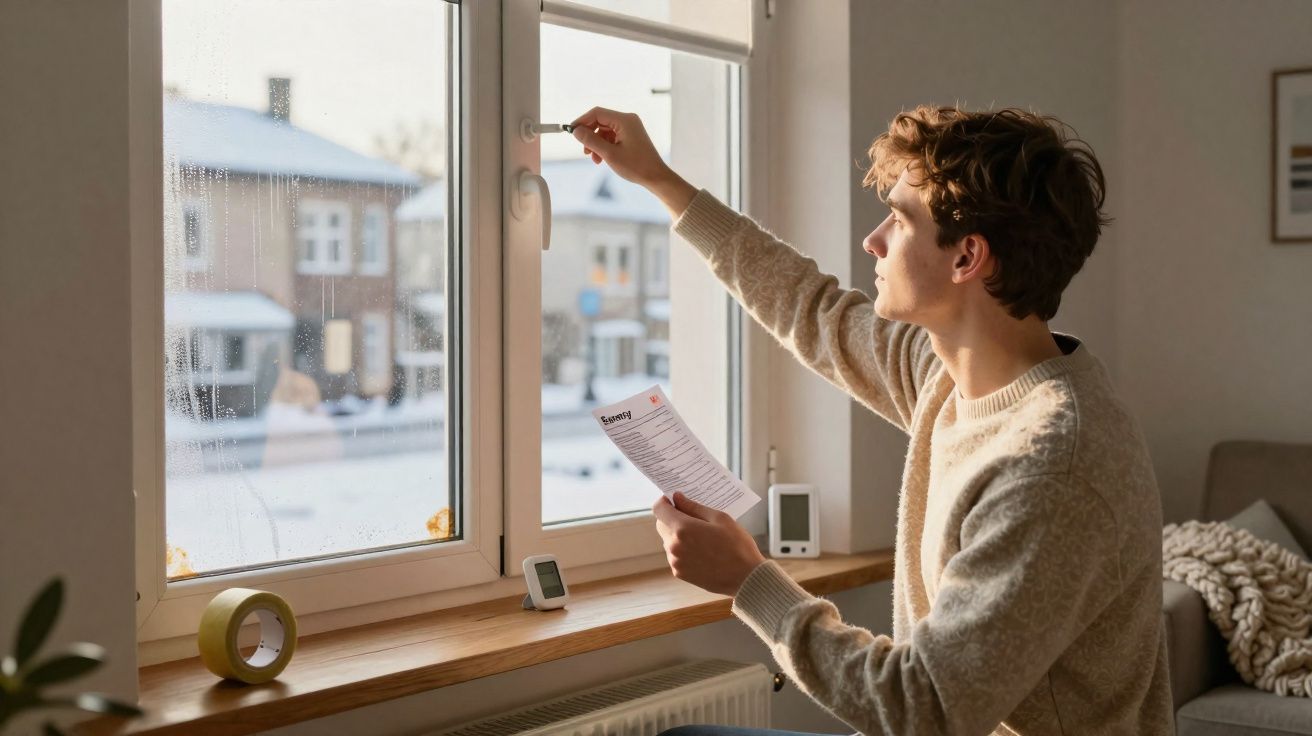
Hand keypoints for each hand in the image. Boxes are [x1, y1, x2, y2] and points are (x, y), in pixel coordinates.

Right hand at [570, 107, 696, 216]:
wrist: (655, 177)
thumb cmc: (636, 166)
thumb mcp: (609, 154)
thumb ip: (591, 141)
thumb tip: (576, 131)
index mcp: (625, 120)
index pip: (597, 113)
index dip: (582, 121)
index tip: (571, 131)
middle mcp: (628, 120)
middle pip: (600, 121)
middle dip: (589, 135)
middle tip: (584, 150)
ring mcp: (630, 128)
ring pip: (604, 130)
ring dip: (596, 143)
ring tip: (594, 158)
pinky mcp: (630, 136)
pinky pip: (611, 136)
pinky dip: (604, 146)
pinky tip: (601, 158)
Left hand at [652, 491, 766, 596]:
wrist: (745, 577)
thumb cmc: (737, 545)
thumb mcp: (720, 518)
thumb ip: (694, 507)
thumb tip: (678, 498)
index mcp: (683, 529)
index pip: (659, 509)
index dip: (665, 502)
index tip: (674, 500)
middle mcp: (674, 546)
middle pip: (661, 525)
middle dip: (672, 518)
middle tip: (692, 518)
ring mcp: (676, 561)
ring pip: (668, 541)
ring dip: (678, 535)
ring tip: (702, 538)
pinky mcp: (680, 573)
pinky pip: (675, 555)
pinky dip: (683, 550)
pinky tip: (702, 551)